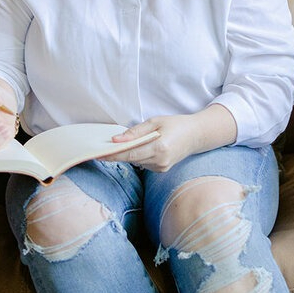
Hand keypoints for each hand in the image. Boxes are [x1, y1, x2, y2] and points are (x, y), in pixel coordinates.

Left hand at [104, 105, 237, 172]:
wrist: (196, 135)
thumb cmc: (176, 125)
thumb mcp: (155, 122)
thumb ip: (135, 132)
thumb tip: (116, 140)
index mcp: (159, 147)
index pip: (130, 153)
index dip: (112, 154)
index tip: (97, 154)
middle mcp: (160, 161)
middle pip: (130, 159)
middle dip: (115, 154)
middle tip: (98, 150)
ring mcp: (161, 168)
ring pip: (136, 162)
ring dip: (126, 155)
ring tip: (116, 147)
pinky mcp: (161, 170)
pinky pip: (143, 163)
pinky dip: (137, 156)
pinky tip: (137, 148)